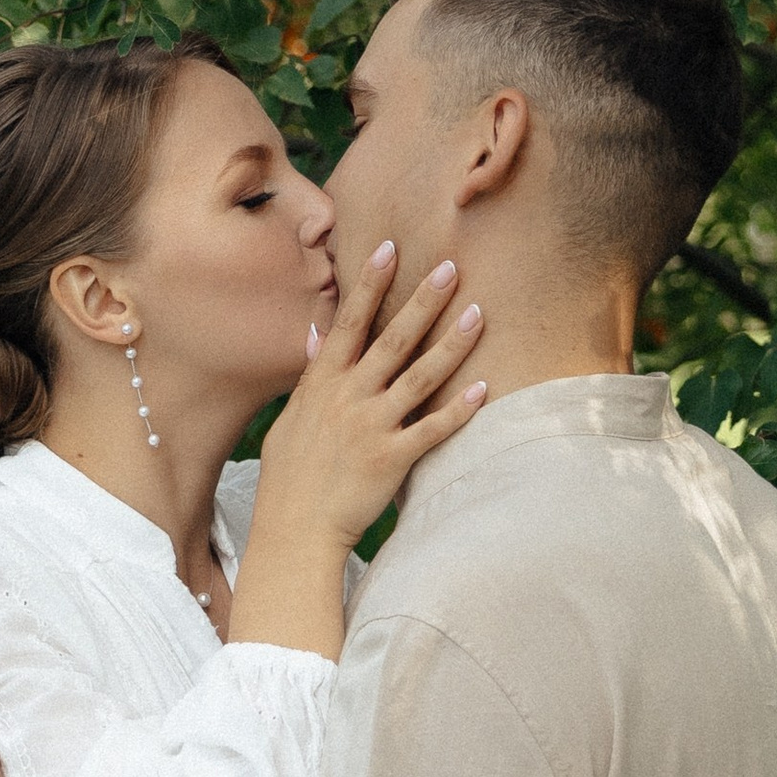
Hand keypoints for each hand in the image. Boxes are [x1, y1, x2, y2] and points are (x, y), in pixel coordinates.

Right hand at [251, 241, 485, 558]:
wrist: (293, 528)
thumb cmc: (292, 474)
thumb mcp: (293, 417)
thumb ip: (311, 374)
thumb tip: (315, 335)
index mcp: (323, 383)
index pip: (349, 322)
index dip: (370, 284)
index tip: (390, 247)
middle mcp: (348, 398)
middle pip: (392, 339)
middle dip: (423, 301)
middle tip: (452, 266)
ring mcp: (371, 427)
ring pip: (419, 377)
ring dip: (451, 344)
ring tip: (479, 314)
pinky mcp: (391, 459)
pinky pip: (432, 429)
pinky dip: (459, 410)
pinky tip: (485, 388)